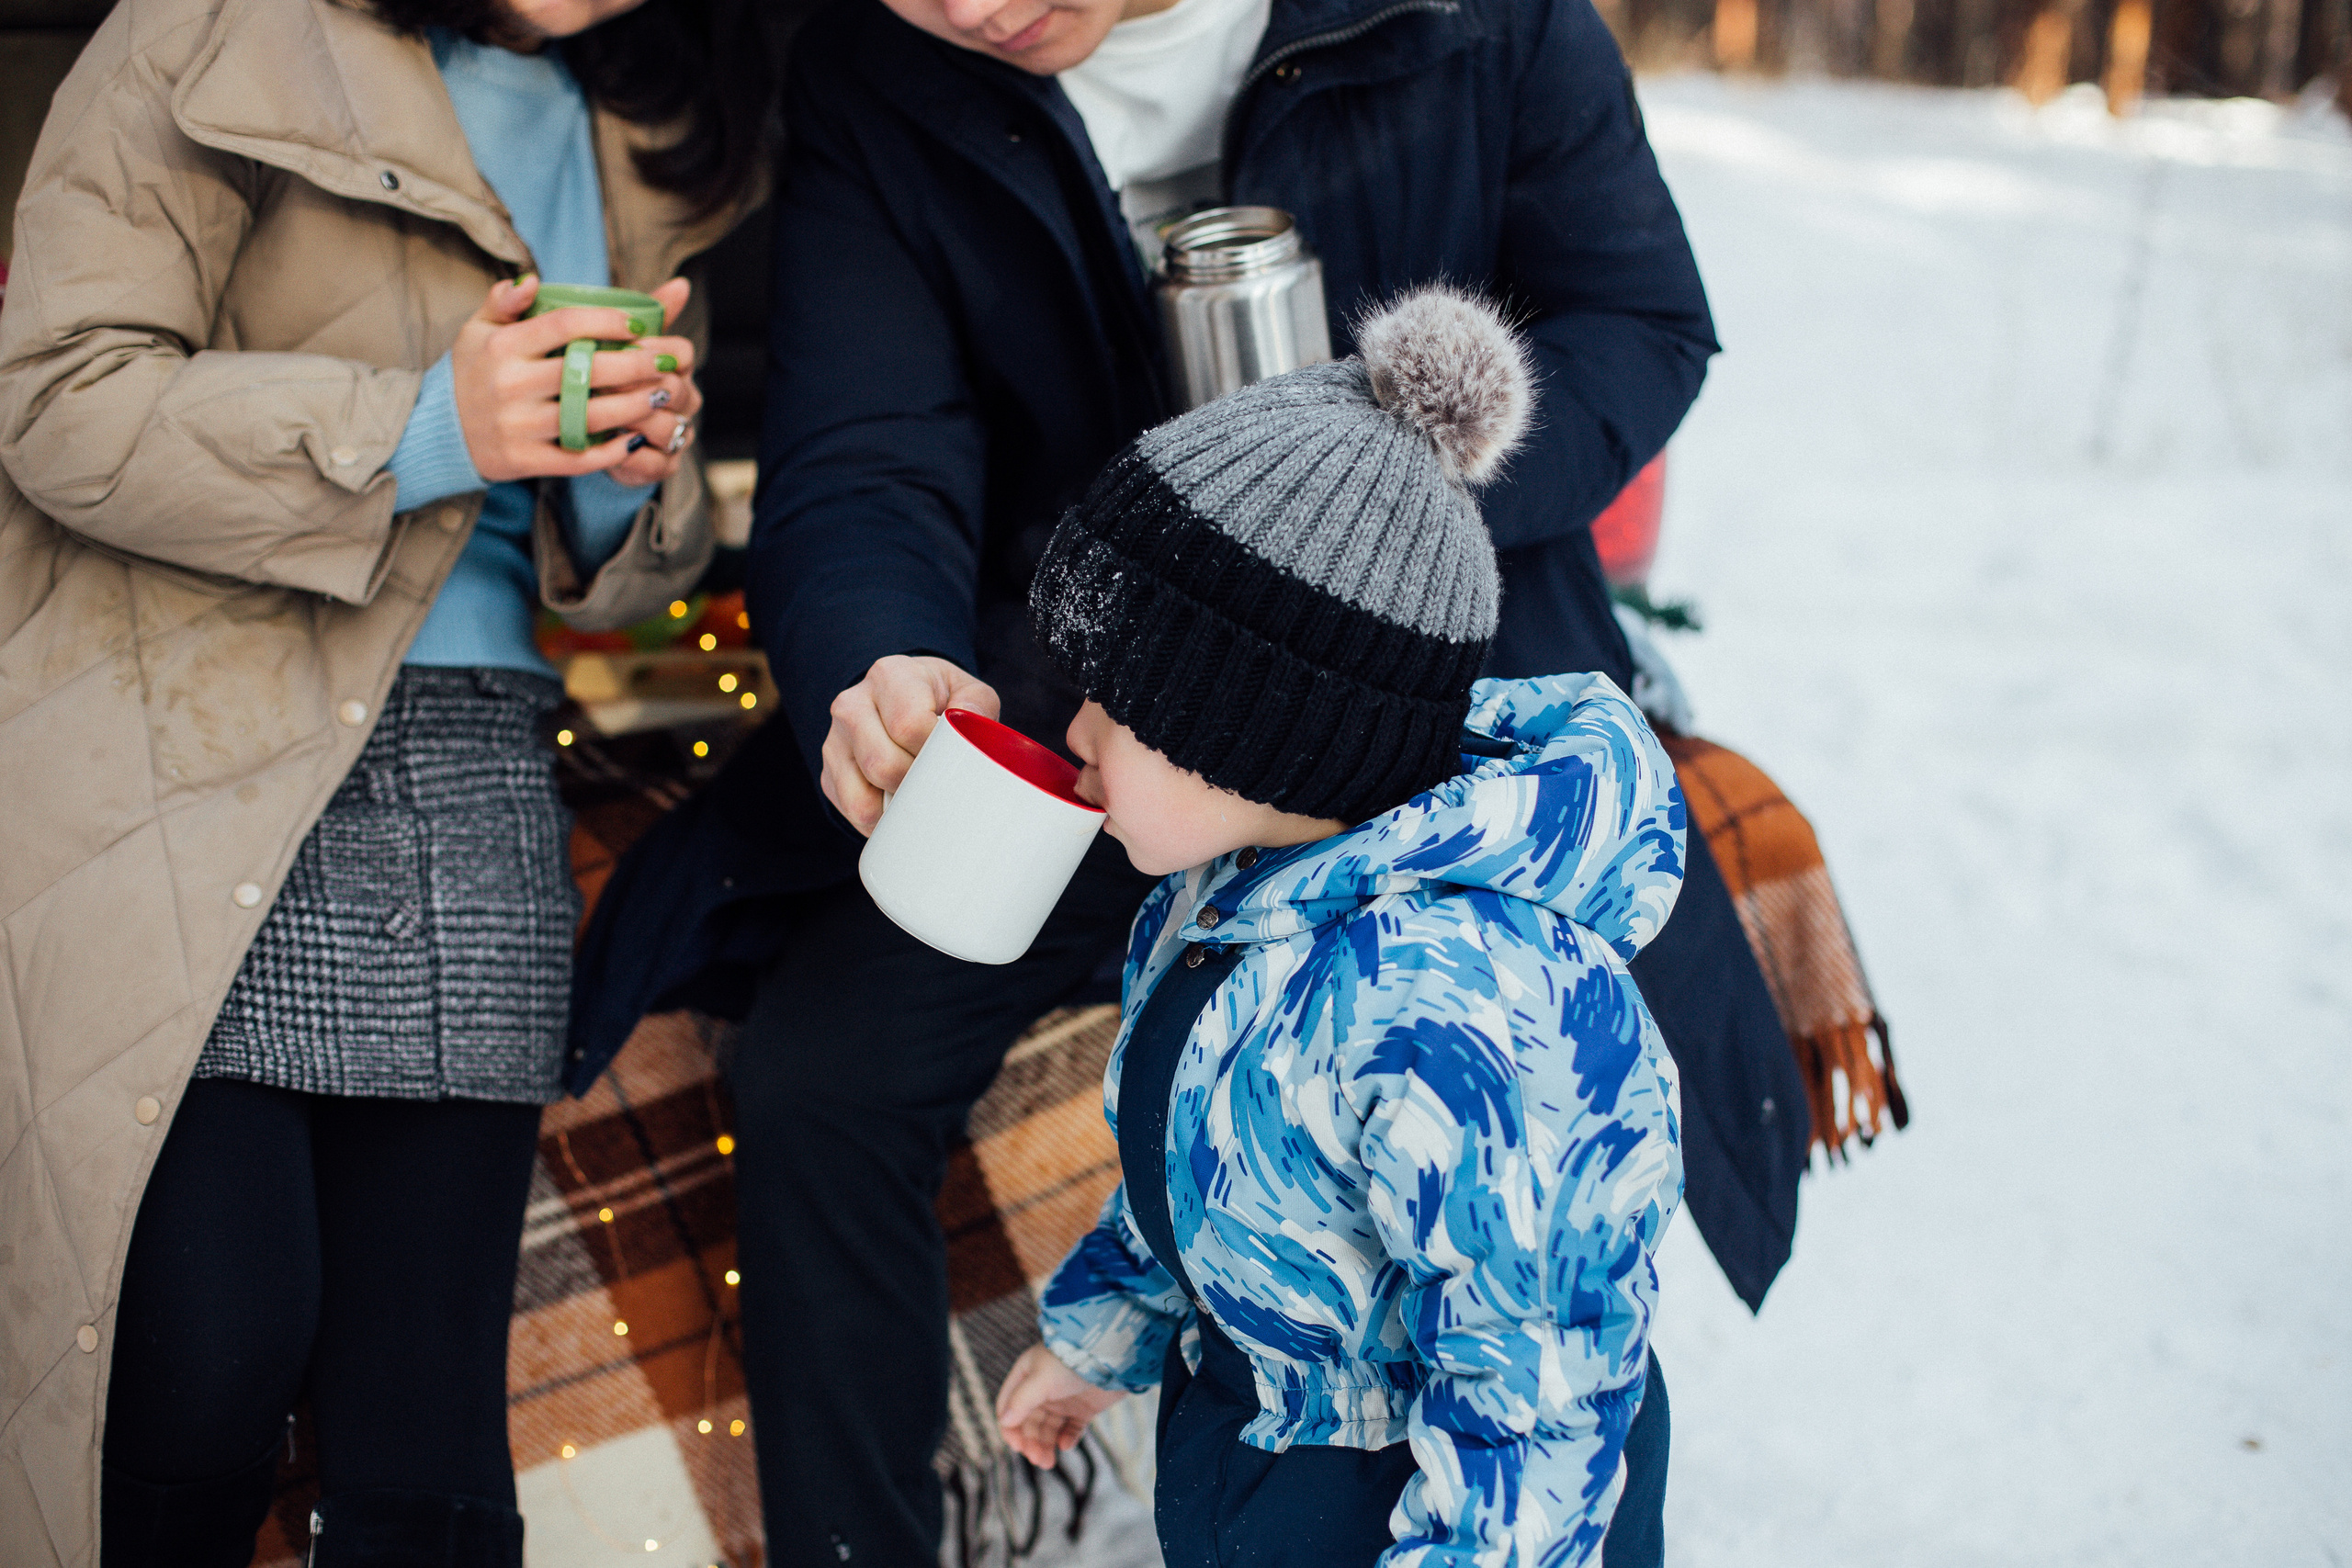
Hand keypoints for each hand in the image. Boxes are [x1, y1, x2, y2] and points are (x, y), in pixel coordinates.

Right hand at [449, 275, 699, 484]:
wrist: (437, 431)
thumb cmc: (471, 373)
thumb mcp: (477, 331)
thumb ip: (504, 303)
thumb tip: (533, 280)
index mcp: (503, 346)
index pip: (566, 325)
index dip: (608, 321)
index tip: (640, 323)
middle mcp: (510, 384)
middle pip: (587, 370)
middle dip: (636, 364)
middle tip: (667, 360)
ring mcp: (518, 425)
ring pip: (588, 415)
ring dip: (633, 406)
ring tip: (661, 395)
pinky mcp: (524, 460)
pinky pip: (577, 457)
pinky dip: (609, 451)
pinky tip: (634, 439)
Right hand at [821, 655, 999, 834]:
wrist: (904, 703)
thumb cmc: (940, 702)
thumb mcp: (967, 692)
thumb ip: (977, 704)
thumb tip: (967, 723)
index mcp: (890, 676)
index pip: (909, 725)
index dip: (936, 751)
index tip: (950, 755)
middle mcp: (852, 704)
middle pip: (883, 764)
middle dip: (918, 782)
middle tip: (938, 777)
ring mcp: (835, 741)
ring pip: (863, 796)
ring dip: (899, 805)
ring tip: (920, 791)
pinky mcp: (830, 774)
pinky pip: (856, 812)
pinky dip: (883, 819)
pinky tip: (900, 803)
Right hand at [996, 1344, 1124, 1468]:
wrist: (1112, 1354)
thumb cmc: (1072, 1360)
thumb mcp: (1041, 1379)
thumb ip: (1021, 1400)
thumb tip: (1004, 1421)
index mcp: (1026, 1377)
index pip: (1009, 1407)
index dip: (1010, 1428)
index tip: (1018, 1446)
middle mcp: (1042, 1389)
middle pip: (1028, 1422)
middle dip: (1030, 1442)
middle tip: (1038, 1459)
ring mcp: (1064, 1399)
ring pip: (1048, 1429)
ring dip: (1046, 1445)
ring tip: (1048, 1462)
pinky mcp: (1084, 1408)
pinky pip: (1071, 1429)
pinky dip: (1067, 1439)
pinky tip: (1066, 1445)